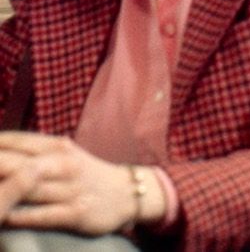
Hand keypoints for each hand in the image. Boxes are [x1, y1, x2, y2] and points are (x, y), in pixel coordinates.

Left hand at [0, 132, 135, 234]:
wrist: (127, 192)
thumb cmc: (85, 174)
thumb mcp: (63, 154)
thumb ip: (32, 152)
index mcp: (57, 146)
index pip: (15, 142)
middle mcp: (62, 164)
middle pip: (16, 164)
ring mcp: (69, 188)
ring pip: (27, 188)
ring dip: (2, 192)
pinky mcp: (76, 212)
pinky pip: (43, 214)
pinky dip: (20, 216)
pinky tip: (4, 217)